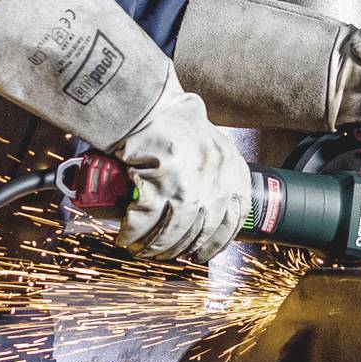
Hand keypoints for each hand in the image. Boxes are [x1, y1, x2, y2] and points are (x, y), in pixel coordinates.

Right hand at [112, 81, 248, 260]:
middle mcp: (215, 185)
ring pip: (171, 234)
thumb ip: (218, 177)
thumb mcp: (215, 148)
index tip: (202, 254)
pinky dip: (132, 235)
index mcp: (233, 174)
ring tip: (141, 251)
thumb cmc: (179, 124)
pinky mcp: (160, 187)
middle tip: (165, 255)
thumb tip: (208, 212)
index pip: (232, 222)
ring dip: (153, 248)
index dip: (215, 244)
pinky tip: (126, 238)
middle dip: (178, 251)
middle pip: (198, 234)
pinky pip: (144, 223)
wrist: (154, 106)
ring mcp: (188, 189)